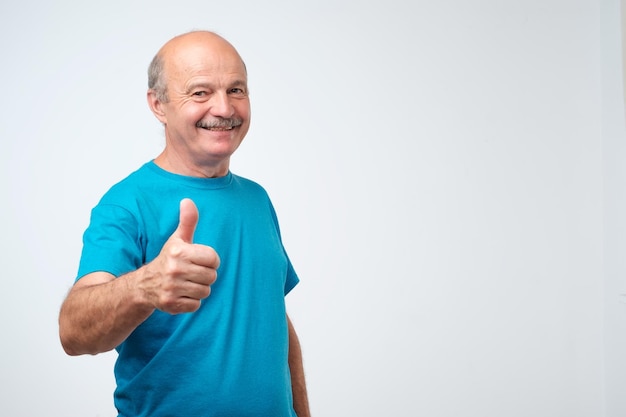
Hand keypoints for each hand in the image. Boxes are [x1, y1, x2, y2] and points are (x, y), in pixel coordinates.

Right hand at [141, 198, 219, 313]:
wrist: (144, 285)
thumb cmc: (168, 259)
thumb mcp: (177, 239)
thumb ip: (187, 221)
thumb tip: (188, 201)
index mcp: (179, 252)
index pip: (214, 259)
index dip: (210, 260)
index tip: (199, 260)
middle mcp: (174, 269)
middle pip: (211, 276)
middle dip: (205, 275)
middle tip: (192, 273)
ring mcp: (171, 288)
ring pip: (205, 291)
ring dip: (198, 289)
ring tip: (187, 283)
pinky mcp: (171, 304)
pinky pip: (196, 305)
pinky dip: (191, 302)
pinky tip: (181, 294)